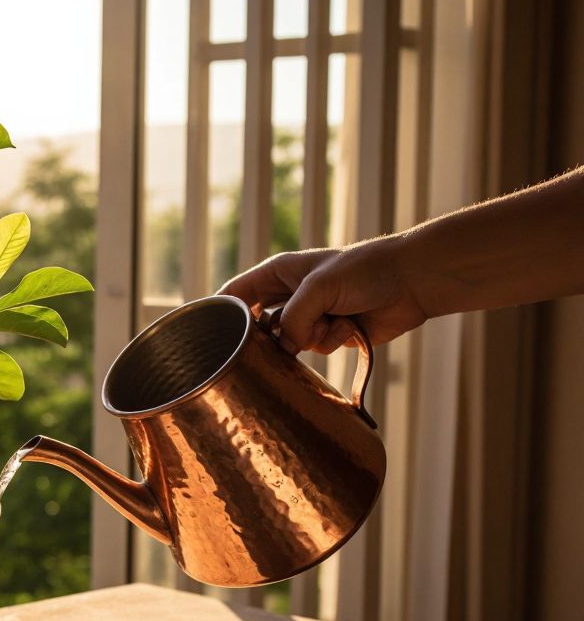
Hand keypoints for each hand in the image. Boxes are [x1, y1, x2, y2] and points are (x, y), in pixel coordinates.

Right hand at [218, 237, 429, 353]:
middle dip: (266, 337)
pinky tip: (349, 328)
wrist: (412, 282)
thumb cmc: (364, 271)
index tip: (208, 336)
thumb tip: (284, 349)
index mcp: (278, 273)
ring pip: (287, 343)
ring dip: (307, 338)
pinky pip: (313, 349)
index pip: (236, 293)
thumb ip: (293, 319)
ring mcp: (310, 315)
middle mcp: (289, 295)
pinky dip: (330, 342)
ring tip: (333, 321)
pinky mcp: (329, 333)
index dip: (219, 312)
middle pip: (258, 324)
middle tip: (276, 341)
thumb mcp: (318, 288)